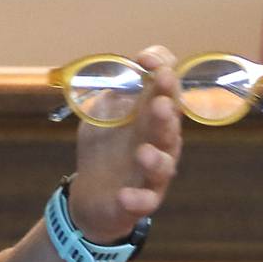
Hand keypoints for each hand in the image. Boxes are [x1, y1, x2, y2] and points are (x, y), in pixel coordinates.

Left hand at [65, 45, 182, 244]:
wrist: (92, 194)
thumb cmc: (106, 147)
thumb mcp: (106, 112)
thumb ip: (117, 91)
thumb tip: (127, 66)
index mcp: (153, 114)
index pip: (168, 88)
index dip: (163, 71)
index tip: (145, 60)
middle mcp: (160, 141)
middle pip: (170, 125)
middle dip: (165, 113)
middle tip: (160, 102)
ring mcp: (153, 173)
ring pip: (164, 165)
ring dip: (155, 158)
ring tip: (143, 152)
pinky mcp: (141, 201)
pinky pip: (144, 201)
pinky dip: (136, 199)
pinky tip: (125, 196)